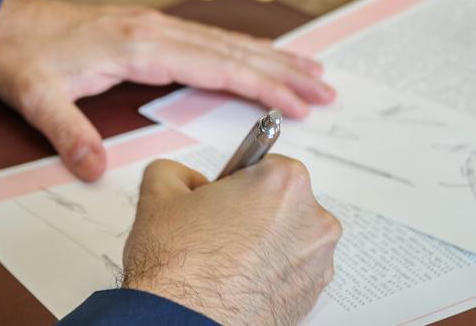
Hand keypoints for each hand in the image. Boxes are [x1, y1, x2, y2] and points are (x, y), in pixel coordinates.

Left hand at [0, 0, 334, 180]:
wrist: (4, 23)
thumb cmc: (23, 57)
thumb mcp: (36, 98)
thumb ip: (68, 132)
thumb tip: (93, 169)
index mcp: (138, 46)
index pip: (215, 66)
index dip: (260, 85)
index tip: (297, 102)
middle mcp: (154, 30)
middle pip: (233, 50)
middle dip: (283, 71)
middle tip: (327, 91)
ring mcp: (154, 25)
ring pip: (226, 41)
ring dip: (271, 56)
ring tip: (313, 71)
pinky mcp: (148, 28)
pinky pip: (209, 38)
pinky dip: (242, 49)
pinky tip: (259, 57)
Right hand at [121, 156, 340, 324]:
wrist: (183, 323)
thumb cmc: (178, 265)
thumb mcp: (158, 194)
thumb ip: (175, 171)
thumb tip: (187, 180)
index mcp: (283, 182)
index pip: (263, 166)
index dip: (234, 183)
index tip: (220, 200)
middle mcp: (312, 219)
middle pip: (280, 203)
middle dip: (251, 213)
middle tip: (214, 232)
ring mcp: (317, 261)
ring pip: (286, 239)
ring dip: (262, 244)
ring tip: (223, 263)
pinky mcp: (313, 296)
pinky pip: (290, 272)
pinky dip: (268, 274)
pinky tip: (236, 283)